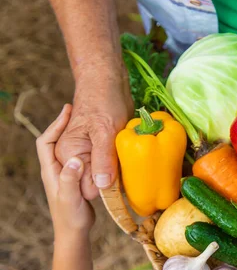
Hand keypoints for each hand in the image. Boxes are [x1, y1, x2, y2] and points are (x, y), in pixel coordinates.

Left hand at [37, 104, 94, 237]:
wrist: (74, 233)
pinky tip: (100, 147)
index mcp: (50, 171)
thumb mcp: (70, 198)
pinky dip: (88, 149)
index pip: (45, 141)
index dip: (55, 125)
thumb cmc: (71, 217)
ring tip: (90, 124)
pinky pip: (81, 157)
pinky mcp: (78, 178)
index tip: (68, 112)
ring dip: (78, 136)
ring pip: (69, 148)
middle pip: (56, 141)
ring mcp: (67, 173)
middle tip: (79, 111)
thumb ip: (70, 179)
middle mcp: (56, 169)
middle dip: (65, 125)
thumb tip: (74, 160)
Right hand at [55, 74, 130, 199]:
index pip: (87, 188)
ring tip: (133, 160)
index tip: (122, 179)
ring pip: (109, 176)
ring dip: (121, 171)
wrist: (108, 81)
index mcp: (70, 155)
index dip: (105, 188)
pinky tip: (133, 156)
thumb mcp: (104, 131)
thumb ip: (102, 158)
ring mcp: (91, 153)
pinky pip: (115, 165)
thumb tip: (103, 185)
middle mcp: (77, 157)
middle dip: (114, 181)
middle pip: (99, 184)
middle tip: (130, 167)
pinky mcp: (104, 149)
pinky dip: (124, 162)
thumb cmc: (103, 101)